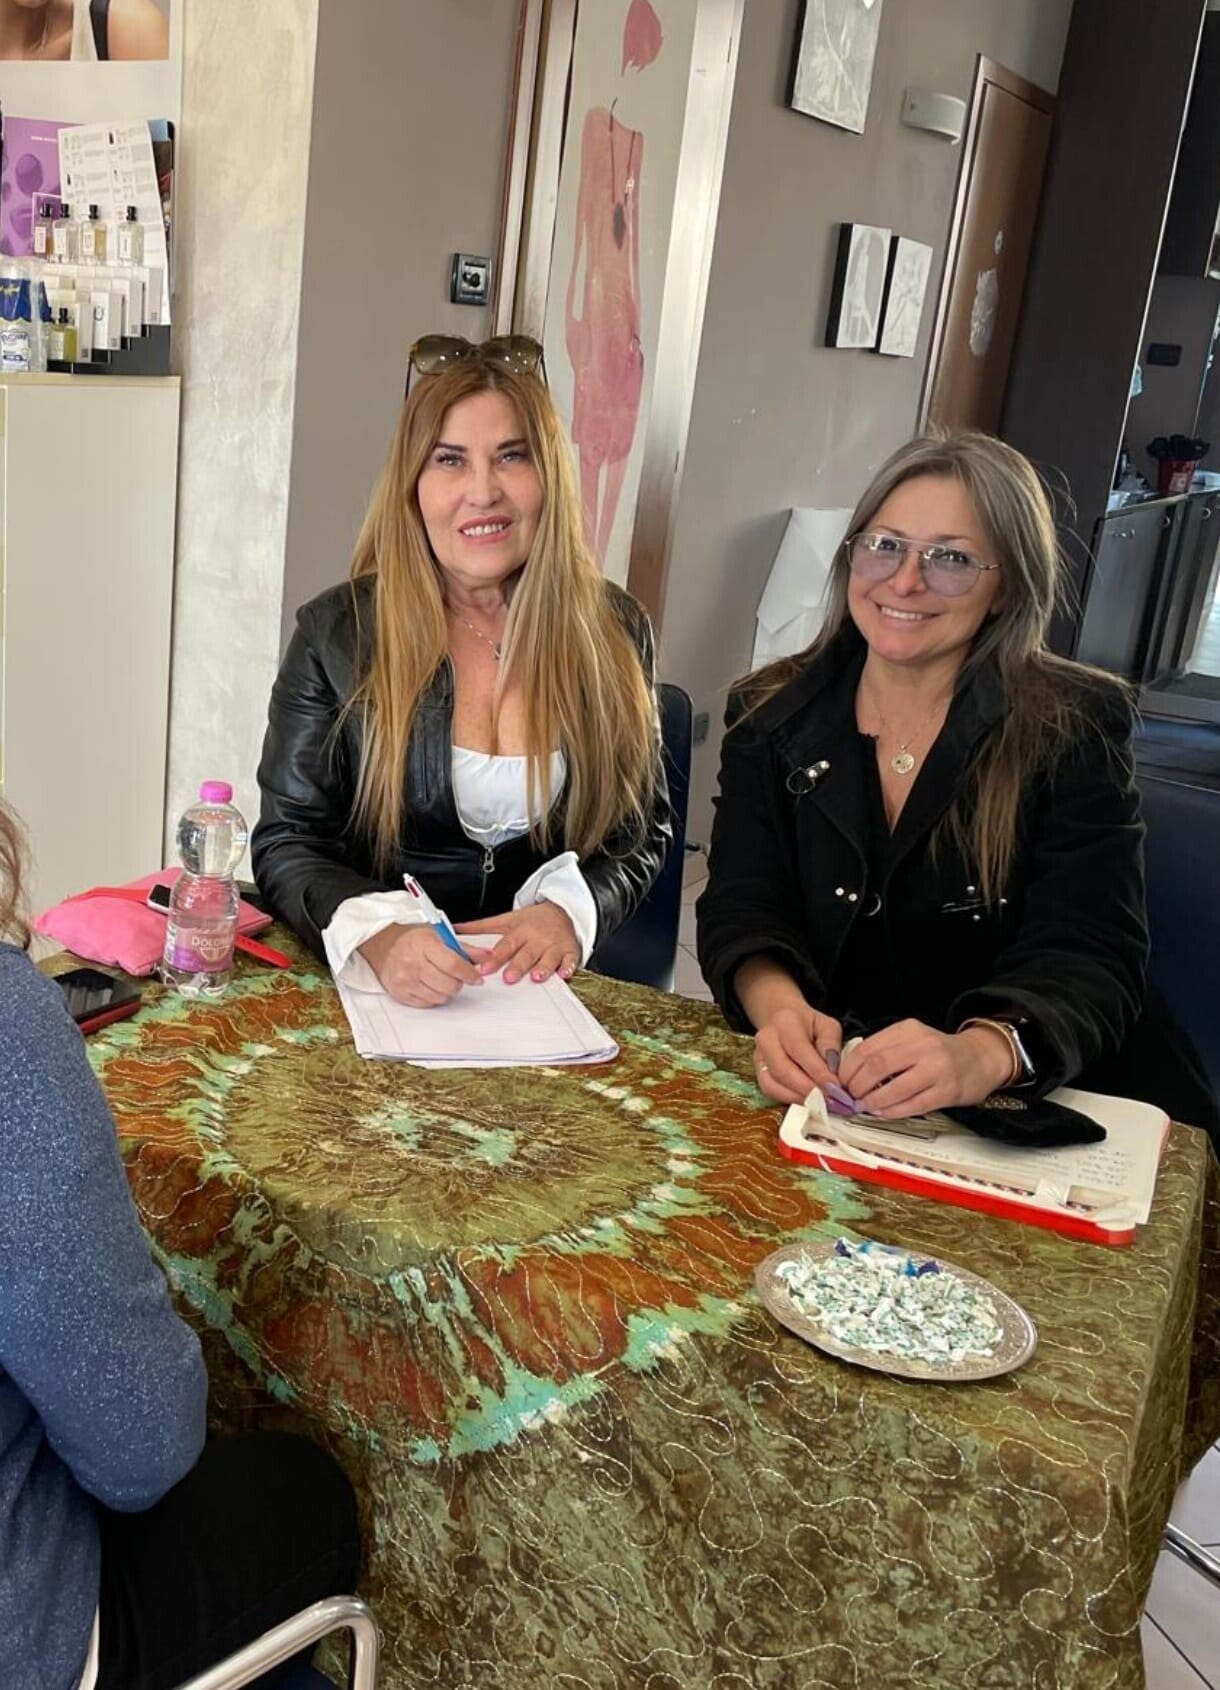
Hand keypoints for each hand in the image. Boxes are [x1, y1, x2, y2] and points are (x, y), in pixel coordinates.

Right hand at [358, 923, 481, 1007]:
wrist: (382, 945)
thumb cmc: (412, 938)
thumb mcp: (439, 935)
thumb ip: (464, 948)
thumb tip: (487, 955)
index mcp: (423, 945)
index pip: (453, 964)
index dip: (470, 973)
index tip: (477, 977)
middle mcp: (412, 963)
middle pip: (448, 984)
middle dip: (460, 982)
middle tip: (458, 976)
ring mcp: (405, 980)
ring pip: (440, 997)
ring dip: (448, 990)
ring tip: (443, 979)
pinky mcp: (400, 994)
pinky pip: (428, 1003)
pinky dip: (435, 996)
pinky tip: (432, 985)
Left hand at [454, 902, 579, 984]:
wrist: (561, 911)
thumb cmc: (531, 920)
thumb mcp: (506, 920)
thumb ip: (481, 927)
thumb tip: (455, 930)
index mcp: (519, 930)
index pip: (505, 945)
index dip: (495, 958)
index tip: (484, 968)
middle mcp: (536, 938)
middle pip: (526, 953)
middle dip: (518, 966)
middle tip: (508, 978)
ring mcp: (554, 945)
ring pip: (548, 958)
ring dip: (543, 968)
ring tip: (537, 977)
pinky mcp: (569, 950)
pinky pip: (570, 960)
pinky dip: (568, 967)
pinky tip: (564, 974)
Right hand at [754, 1005, 844, 1104]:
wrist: (786, 1024)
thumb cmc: (810, 1026)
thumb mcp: (827, 1026)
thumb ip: (831, 1045)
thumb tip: (831, 1071)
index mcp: (785, 1022)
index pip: (799, 1049)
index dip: (817, 1071)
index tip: (835, 1086)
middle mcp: (766, 1038)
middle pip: (783, 1070)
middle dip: (808, 1089)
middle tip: (831, 1099)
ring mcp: (759, 1057)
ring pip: (773, 1084)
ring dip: (799, 1097)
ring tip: (822, 1102)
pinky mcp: (758, 1073)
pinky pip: (770, 1091)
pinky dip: (790, 1099)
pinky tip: (808, 1100)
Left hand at [838, 1019, 1014, 1117]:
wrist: (980, 1058)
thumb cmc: (939, 1052)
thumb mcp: (912, 1039)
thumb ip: (885, 1050)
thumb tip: (850, 1073)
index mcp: (908, 1030)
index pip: (868, 1048)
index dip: (849, 1068)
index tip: (841, 1081)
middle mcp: (923, 1045)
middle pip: (877, 1066)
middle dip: (857, 1085)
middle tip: (850, 1096)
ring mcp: (937, 1068)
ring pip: (894, 1087)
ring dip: (873, 1101)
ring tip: (864, 1106)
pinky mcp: (947, 1091)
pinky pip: (913, 1104)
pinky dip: (893, 1111)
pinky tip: (883, 1113)